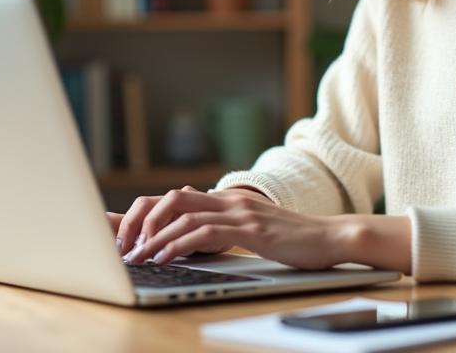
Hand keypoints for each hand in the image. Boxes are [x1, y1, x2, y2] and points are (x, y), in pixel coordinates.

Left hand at [107, 186, 351, 270]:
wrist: (332, 237)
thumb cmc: (293, 240)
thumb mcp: (252, 230)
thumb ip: (224, 228)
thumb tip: (190, 240)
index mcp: (228, 199)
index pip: (175, 197)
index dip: (145, 212)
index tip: (124, 234)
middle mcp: (230, 200)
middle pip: (171, 198)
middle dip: (141, 220)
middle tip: (123, 244)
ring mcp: (241, 212)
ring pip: (183, 215)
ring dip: (154, 237)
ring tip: (136, 256)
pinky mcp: (251, 230)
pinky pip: (205, 233)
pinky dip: (178, 245)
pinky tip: (164, 258)